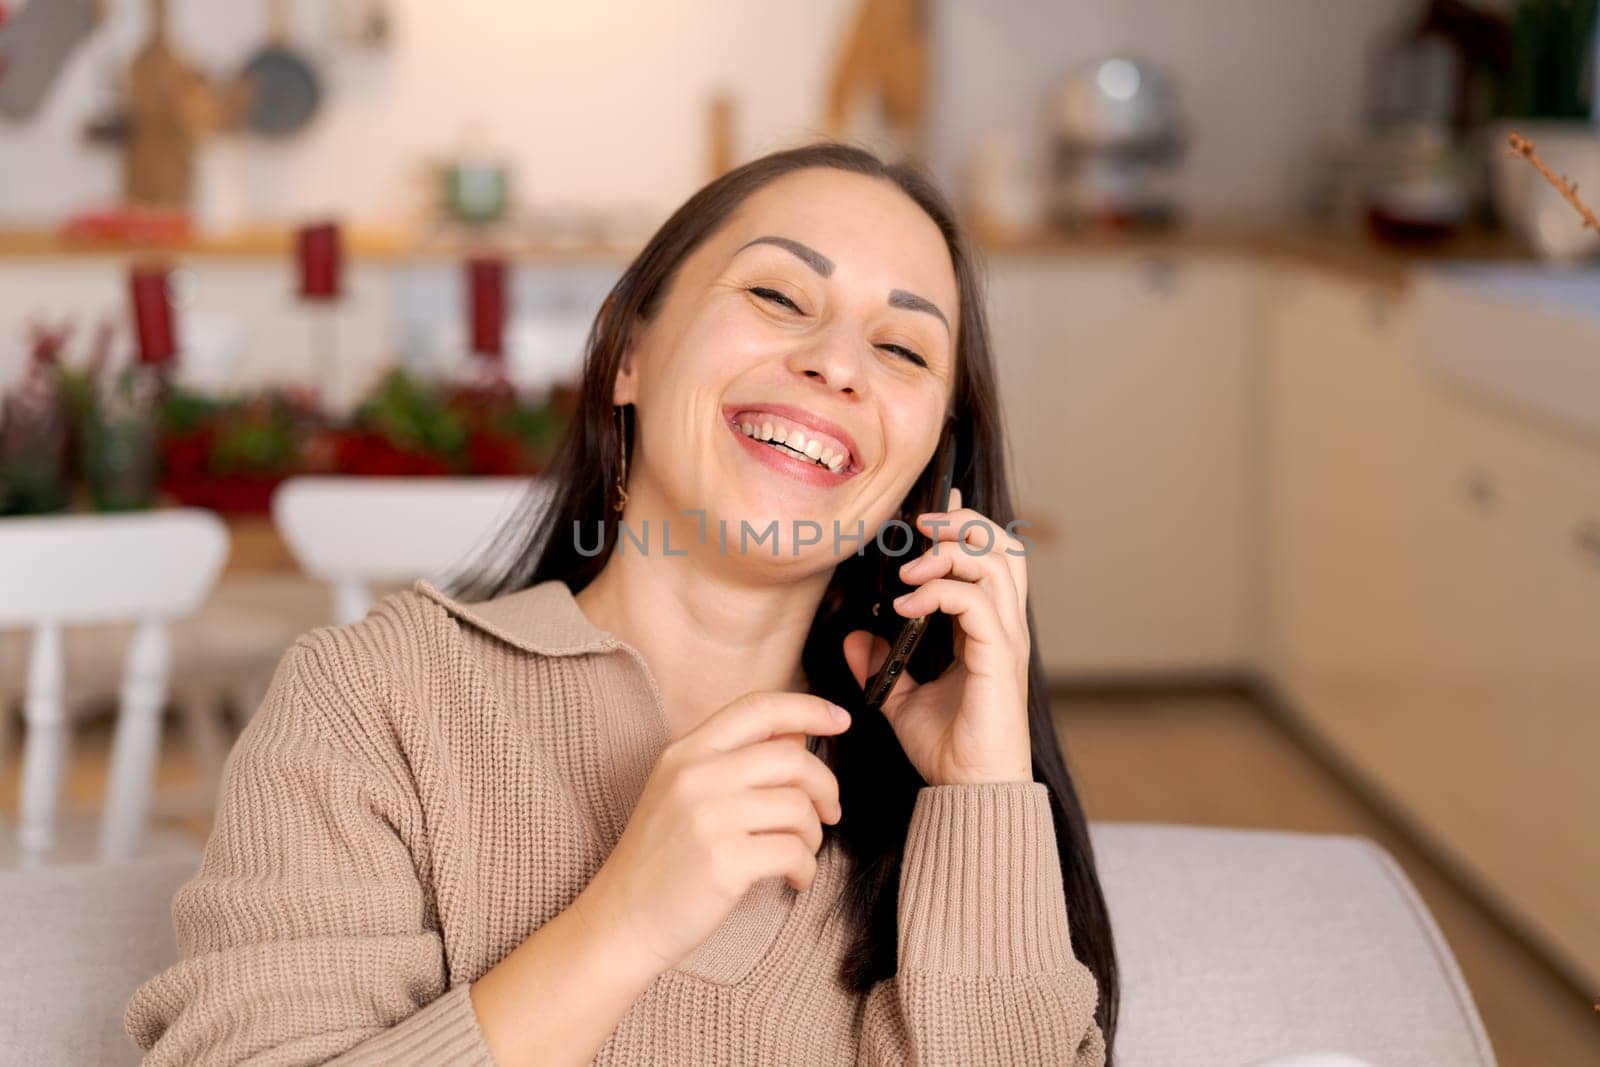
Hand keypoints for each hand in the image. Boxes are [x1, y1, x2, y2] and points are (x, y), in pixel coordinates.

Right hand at [573, 693, 848, 975]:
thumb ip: (738, 758)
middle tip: (830, 812)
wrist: (621, 921)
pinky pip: (794, 851)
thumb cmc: (661, 858)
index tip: (841, 719)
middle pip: (791, 757)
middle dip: (826, 785)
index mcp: (686, 751)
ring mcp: (708, 817)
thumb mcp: (685, 793)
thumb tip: (799, 733)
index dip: (808, 708)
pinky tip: (794, 880)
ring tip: (800, 853)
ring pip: (798, 806)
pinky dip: (806, 868)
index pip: (758, 707)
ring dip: (813, 834)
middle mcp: (696, 775)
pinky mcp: (724, 862)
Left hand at [843, 487, 1033, 786]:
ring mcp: (1006, 639)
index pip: (990, 558)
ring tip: (909, 568)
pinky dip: (939, 592)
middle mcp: (1004, 627)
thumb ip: (883, 664)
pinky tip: (906, 608)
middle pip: (1004, 546)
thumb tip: (854, 636)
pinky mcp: (999, 656)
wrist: (970, 792)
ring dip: (949, 551)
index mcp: (988, 630)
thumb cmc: (948, 749)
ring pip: (996, 562)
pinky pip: (974, 601)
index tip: (929, 512)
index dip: (966, 527)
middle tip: (919, 526)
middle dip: (962, 525)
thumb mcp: (903, 699)